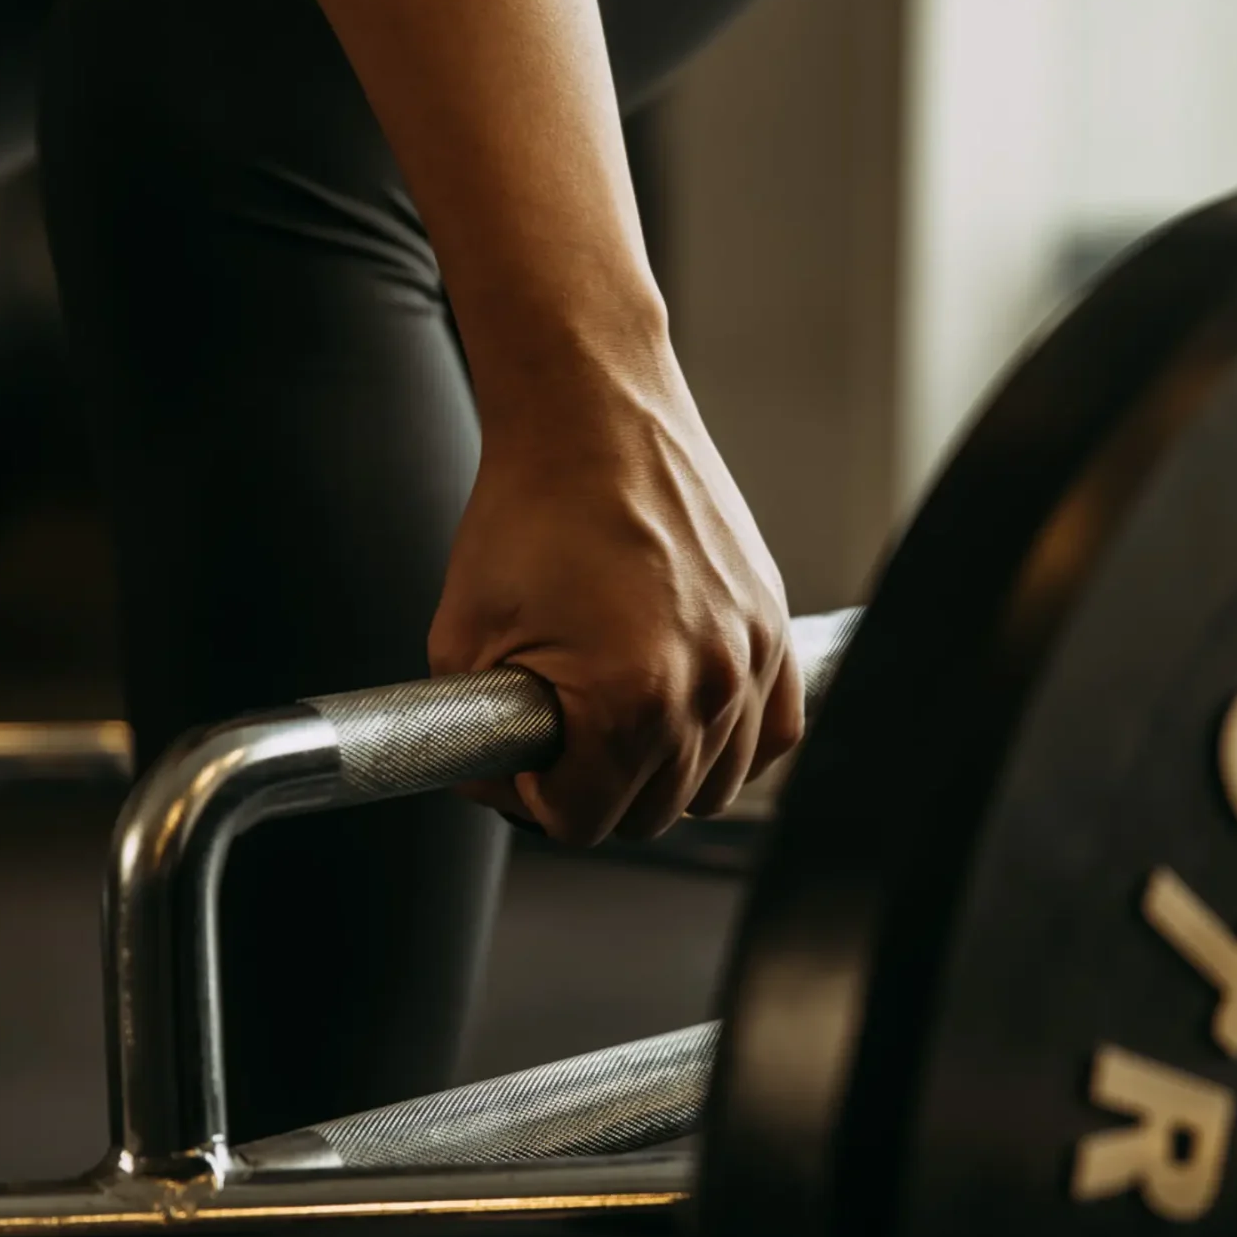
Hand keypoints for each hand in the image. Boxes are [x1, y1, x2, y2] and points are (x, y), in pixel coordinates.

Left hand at [428, 356, 801, 845]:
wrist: (593, 414)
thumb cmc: (528, 508)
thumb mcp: (463, 639)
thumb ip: (476, 737)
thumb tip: (503, 784)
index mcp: (628, 700)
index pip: (582, 822)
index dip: (536, 797)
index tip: (523, 756)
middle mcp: (706, 686)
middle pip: (651, 815)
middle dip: (595, 788)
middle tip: (557, 733)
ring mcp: (750, 656)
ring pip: (715, 786)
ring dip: (660, 771)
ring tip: (613, 716)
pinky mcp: (774, 626)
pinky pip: (772, 735)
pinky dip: (729, 742)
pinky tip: (683, 714)